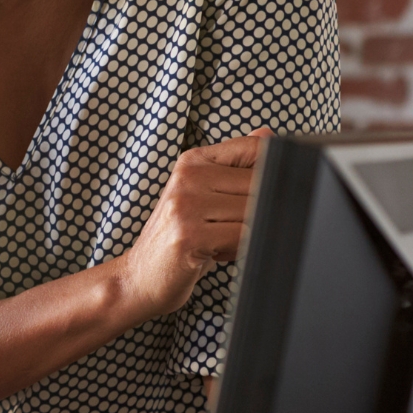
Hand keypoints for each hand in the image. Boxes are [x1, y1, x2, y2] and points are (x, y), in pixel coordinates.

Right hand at [110, 128, 272, 319]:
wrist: (141, 276)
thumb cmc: (177, 238)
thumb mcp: (203, 196)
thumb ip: (234, 167)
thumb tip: (268, 135)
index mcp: (192, 162)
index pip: (253, 149)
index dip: (271, 173)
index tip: (258, 195)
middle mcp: (187, 177)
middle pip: (260, 183)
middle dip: (260, 210)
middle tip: (233, 227)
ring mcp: (186, 205)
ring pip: (254, 211)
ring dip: (249, 233)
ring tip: (223, 241)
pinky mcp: (189, 234)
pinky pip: (243, 236)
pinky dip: (240, 249)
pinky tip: (217, 253)